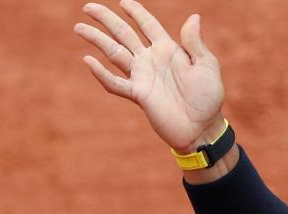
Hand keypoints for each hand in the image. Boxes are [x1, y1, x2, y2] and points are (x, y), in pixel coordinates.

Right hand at [75, 0, 224, 151]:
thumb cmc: (208, 97)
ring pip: (114, 53)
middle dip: (106, 19)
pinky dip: (102, 73)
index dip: (136, 12)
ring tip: (79, 27)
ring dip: (97, 40)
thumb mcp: (207, 66)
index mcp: (168, 49)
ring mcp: (142, 77)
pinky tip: (88, 61)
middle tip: (88, 7)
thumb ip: (195, 43)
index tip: (123, 2)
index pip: (147, 25)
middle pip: (124, 33)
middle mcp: (151, 60)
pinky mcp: (138, 95)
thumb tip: (194, 17)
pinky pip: (115, 83)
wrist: (203, 128)